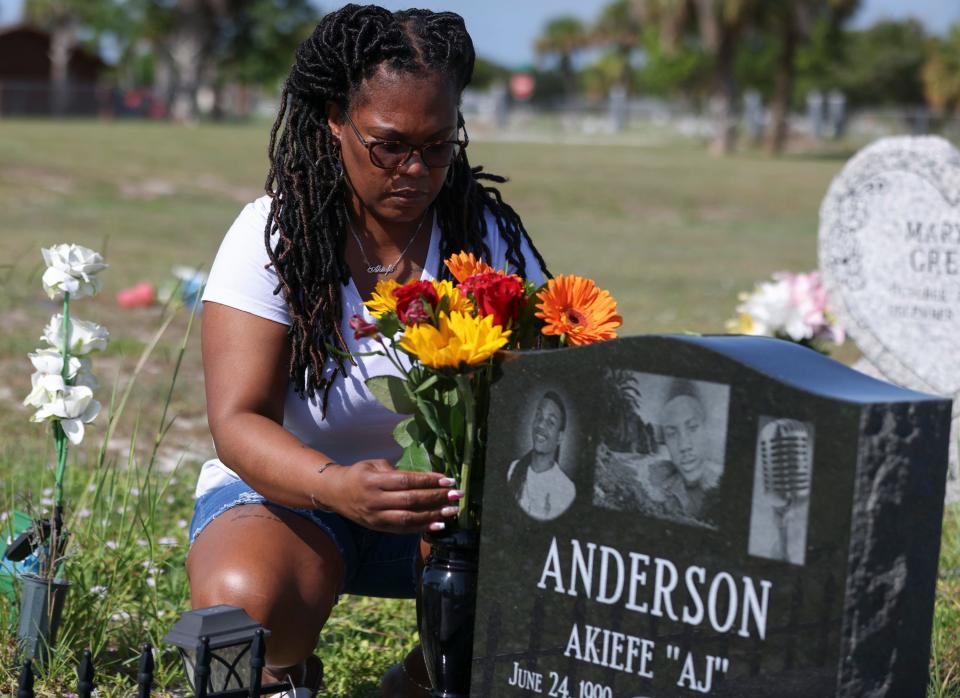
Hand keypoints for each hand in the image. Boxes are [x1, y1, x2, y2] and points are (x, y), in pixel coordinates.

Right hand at [321, 459, 462, 533]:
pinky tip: (438, 524)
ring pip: (408, 518)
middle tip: (456, 495)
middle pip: (410, 500)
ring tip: (452, 511)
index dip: (428, 481)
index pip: (406, 481)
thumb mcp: (374, 465)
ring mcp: (376, 517)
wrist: (335, 493)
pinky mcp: (379, 527)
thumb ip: (397, 471)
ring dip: (433, 515)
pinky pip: (403, 529)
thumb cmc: (359, 474)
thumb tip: (425, 478)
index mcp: (373, 481)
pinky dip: (422, 528)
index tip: (448, 479)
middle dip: (436, 497)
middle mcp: (375, 500)